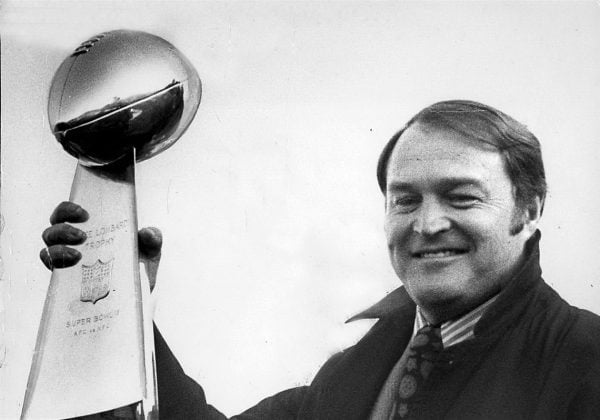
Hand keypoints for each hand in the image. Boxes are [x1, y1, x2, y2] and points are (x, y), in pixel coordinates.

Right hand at [40, 201, 162, 290]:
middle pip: (53, 229)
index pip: (68, 213)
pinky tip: (73, 265)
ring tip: (78, 254)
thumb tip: (146, 233)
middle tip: (82, 235)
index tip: (83, 212)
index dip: (68, 209)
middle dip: (62, 228)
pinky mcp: (65, 280)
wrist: (138, 297)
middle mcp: (73, 243)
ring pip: (48, 248)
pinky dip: (56, 263)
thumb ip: (153, 238)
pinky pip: (51, 269)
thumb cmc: (140, 265)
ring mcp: (67, 262)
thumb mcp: (151, 250)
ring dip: (58, 248)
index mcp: (90, 229)